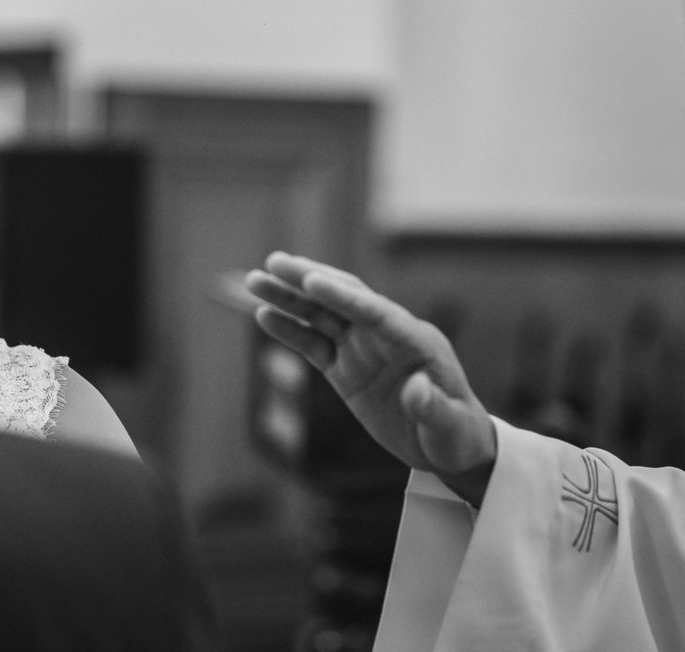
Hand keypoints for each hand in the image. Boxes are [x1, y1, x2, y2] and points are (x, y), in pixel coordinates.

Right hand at [244, 252, 496, 505]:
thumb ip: (432, 407)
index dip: (343, 296)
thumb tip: (415, 390)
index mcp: (415, 341)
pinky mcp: (344, 369)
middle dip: (307, 279)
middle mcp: (384, 336)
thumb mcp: (449, 425)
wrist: (447, 448)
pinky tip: (264, 315)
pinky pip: (312, 344)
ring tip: (254, 281)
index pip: (375, 311)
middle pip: (342, 299)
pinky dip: (289, 330)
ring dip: (288, 298)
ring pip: (320, 316)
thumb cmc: (455, 434)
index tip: (312, 280)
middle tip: (273, 262)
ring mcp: (362, 350)